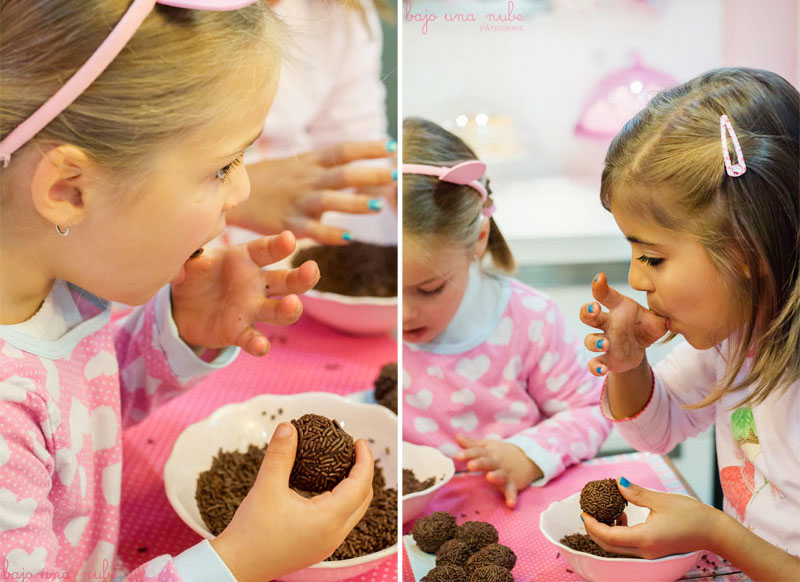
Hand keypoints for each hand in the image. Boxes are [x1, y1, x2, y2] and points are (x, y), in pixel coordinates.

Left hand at [171, 231, 319, 356]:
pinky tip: (260, 346)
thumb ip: (187, 254)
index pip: (267, 250)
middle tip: (312, 269)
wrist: (181, 306)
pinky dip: (257, 344)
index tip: (289, 239)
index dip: (279, 245)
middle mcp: (256, 283)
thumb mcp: (189, 259)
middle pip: (287, 280)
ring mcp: (251, 309)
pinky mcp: (239, 332)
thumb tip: (181, 260)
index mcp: (245, 258)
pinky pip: (253, 339)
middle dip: (302, 277)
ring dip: (290, 309)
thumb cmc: (194, 273)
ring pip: (279, 311)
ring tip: (293, 305)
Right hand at [210, 423, 374, 581]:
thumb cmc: (251, 532)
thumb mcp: (266, 487)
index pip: (360, 485)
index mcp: (328, 519)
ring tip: (342, 466)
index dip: (364, 460)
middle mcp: (334, 535)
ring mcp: (328, 544)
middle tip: (353, 451)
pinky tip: (327, 488)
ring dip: (354, 487)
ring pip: (354, 512)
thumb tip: (288, 426)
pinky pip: (342, 521)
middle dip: (363, 472)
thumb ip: (280, 455)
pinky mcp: (318, 548)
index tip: (358, 441)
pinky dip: (343, 501)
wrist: (236, 567)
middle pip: (363, 499)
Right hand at [228, 140, 396, 244]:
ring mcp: (297, 201)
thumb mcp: (299, 166)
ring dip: (353, 203)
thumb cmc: (272, 181)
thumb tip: (367, 171)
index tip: (392, 147)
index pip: (342, 150)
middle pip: (341, 174)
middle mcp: (306, 179)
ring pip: (328, 200)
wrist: (231, 195)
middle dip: (369, 174)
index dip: (367, 148)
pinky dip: (329, 233)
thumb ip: (329, 168)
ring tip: (377, 206)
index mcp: (310, 162)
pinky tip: (348, 238)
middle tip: (395, 175)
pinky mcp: (287, 223)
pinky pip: (311, 229)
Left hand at [455, 435, 542, 508]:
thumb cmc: (501, 453)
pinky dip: (512, 497)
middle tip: (470, 465)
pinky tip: (510, 504)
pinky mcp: (513, 483)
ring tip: (489, 477)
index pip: (477, 452)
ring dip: (496, 476)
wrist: (526, 458)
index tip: (458, 456)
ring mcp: (505, 472)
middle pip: (487, 462)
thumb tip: (457, 437)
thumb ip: (472, 444)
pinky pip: (512, 491)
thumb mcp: (487, 446)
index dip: (468, 454)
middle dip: (479, 463)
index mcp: (488, 453)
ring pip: (500, 474)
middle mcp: (497, 462)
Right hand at [580, 272, 667, 376]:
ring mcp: (604, 341)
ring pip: (590, 339)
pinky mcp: (606, 359)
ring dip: (594, 342)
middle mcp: (607, 323)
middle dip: (588, 311)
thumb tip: (677, 307)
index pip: (606, 295)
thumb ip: (663, 313)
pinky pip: (594, 363)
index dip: (600, 286)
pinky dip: (595, 367)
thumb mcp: (658, 319)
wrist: (642, 348)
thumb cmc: (647, 326)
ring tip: (605, 345)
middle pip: (588, 314)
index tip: (599, 277)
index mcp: (618, 308)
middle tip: (594, 309)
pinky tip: (602, 369)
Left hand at [582, 477, 717, 558]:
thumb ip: (636, 493)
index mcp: (644, 539)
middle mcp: (644, 551)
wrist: (714, 532)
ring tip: (607, 512)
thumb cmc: (692, 515)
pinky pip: (628, 547)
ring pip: (617, 548)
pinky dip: (619, 534)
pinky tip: (624, 517)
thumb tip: (618, 482)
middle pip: (608, 546)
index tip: (585, 511)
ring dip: (606, 533)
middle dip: (594, 530)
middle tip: (589, 512)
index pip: (608, 537)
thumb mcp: (661, 500)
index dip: (592, 525)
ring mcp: (649, 554)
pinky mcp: (653, 552)